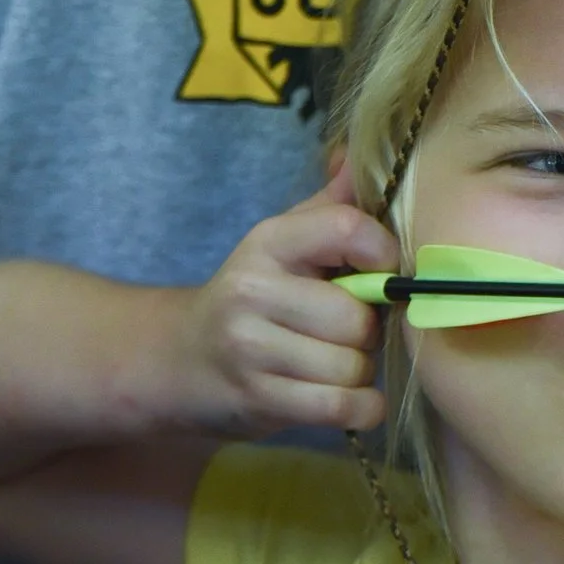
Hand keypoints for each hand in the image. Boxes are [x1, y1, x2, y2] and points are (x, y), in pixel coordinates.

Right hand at [178, 165, 395, 435]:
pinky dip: (362, 408)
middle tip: (347, 333)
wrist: (180, 360)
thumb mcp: (284, 245)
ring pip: (352, 367)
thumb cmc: (254, 299)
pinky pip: (342, 408)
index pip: (346, 228)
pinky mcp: (257, 399)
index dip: (384, 254)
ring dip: (359, 374)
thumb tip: (358, 155)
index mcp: (268, 242)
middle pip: (357, 318)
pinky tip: (352, 399)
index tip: (382, 272)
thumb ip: (329, 208)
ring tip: (333, 364)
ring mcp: (251, 348)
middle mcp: (253, 290)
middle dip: (367, 333)